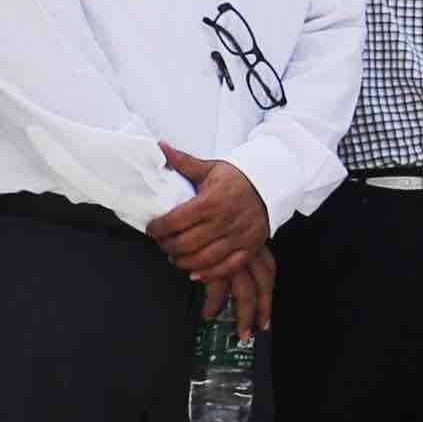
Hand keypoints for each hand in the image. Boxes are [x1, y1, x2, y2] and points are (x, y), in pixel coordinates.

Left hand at [147, 146, 270, 295]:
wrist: (271, 183)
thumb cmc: (237, 177)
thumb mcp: (210, 168)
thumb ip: (183, 162)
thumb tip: (160, 147)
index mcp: (211, 200)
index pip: (176, 220)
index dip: (159, 228)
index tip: (152, 229)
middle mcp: (224, 220)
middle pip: (186, 243)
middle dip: (168, 246)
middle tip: (162, 243)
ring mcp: (238, 236)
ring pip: (204, 259)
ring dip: (184, 262)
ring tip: (175, 258)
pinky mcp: (249, 246)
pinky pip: (227, 267)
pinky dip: (209, 274)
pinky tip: (196, 273)